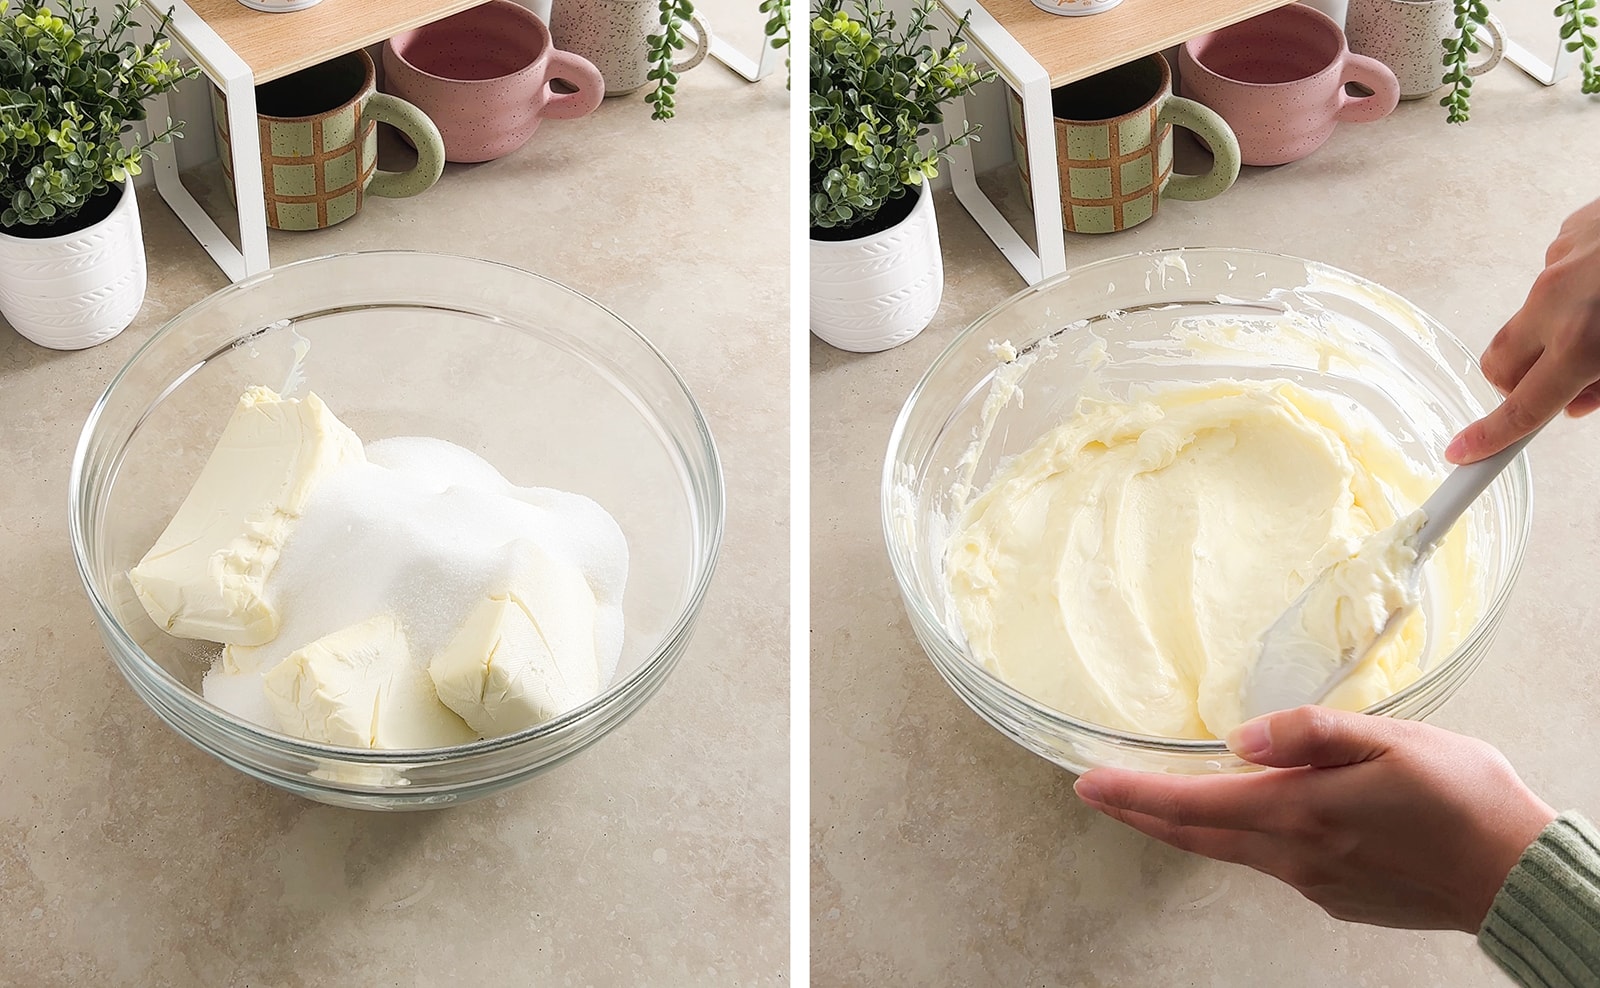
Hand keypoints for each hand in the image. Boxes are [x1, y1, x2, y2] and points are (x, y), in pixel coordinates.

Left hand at [1073, 706, 1555, 931]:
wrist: (1517, 875)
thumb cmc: (1464, 800)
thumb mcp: (1392, 742)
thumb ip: (1313, 733)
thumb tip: (1243, 737)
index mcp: (1299, 813)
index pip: (1193, 804)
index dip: (1134, 794)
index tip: (1087, 782)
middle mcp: (1295, 856)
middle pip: (1197, 834)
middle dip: (1141, 812)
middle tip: (1096, 792)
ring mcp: (1315, 882)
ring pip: (1231, 850)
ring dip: (1188, 825)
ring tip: (1156, 801)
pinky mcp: (1338, 896)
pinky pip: (1274, 863)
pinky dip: (1243, 839)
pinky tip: (1251, 820)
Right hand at [1449, 196, 1599, 463]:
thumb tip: (1581, 402)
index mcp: (1581, 342)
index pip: (1522, 408)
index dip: (1490, 437)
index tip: (1464, 453)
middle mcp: (1556, 302)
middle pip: (1501, 363)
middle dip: (1519, 383)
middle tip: (1562, 386)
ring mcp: (1558, 262)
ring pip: (1530, 318)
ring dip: (1555, 333)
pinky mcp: (1570, 231)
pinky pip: (1554, 275)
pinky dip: (1575, 289)